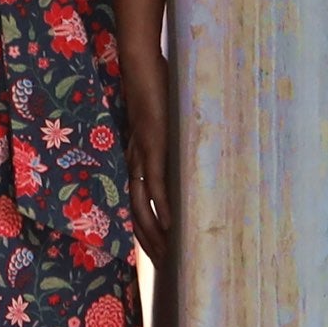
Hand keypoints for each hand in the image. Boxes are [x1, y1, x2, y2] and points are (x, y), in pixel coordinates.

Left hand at [122, 53, 171, 266]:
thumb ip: (173, 133)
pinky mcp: (152, 145)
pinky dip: (162, 207)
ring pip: (141, 204)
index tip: (157, 248)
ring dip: (153, 232)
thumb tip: (193, 146)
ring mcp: (141, 154)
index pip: (135, 199)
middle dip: (147, 240)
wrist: (140, 61)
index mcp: (136, 155)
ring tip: (167, 255)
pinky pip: (154, 183)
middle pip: (134, 211)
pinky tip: (171, 226)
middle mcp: (134, 160)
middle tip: (162, 264)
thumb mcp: (165, 116)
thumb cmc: (155, 85)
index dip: (143, 226)